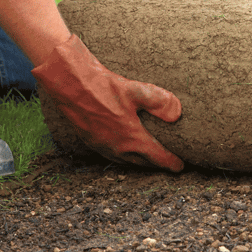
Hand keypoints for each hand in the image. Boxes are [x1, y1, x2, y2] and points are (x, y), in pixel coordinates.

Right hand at [32, 35, 183, 171]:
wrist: (70, 85)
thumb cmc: (103, 87)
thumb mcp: (137, 90)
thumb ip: (160, 102)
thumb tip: (177, 114)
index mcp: (131, 139)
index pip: (157, 157)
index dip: (171, 162)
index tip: (181, 166)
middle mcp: (117, 148)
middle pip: (142, 162)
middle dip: (156, 164)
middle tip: (168, 163)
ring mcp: (103, 146)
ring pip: (126, 161)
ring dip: (139, 162)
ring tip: (149, 158)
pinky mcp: (91, 141)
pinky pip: (112, 155)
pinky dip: (123, 156)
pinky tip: (124, 148)